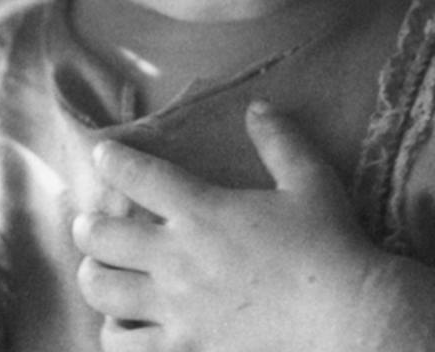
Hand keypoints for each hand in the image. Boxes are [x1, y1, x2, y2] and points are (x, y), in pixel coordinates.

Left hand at [72, 101, 386, 351]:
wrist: (346, 317)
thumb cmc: (331, 246)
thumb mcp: (311, 181)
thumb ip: (280, 141)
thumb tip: (258, 107)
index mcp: (203, 210)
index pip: (137, 175)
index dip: (111, 160)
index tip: (102, 155)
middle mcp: (177, 257)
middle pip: (101, 237)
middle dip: (88, 228)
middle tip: (90, 227)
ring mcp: (176, 308)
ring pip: (101, 290)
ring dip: (94, 277)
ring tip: (99, 273)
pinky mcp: (184, 349)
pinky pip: (125, 345)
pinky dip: (115, 333)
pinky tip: (120, 326)